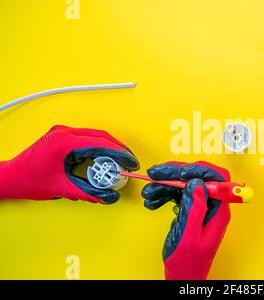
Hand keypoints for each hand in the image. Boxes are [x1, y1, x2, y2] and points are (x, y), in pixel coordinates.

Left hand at [0, 125, 138, 203]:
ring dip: (109, 147)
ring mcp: (62, 132)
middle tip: (130, 161)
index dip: (120, 153)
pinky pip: (86, 137)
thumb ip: (90, 193)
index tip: (131, 163)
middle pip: (100, 136)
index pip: (100, 143)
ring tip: (121, 160)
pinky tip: (105, 157)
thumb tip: (110, 197)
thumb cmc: (31, 182)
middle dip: (118, 148)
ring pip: (94, 135)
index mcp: (65, 142)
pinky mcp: (61, 135)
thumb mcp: (63, 189)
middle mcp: (64, 132)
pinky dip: (99, 146)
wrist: (11, 177)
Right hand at [142, 161, 230, 279]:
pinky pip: (179, 196)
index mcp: (218, 212)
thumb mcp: (189, 236)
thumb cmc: (188, 263)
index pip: (218, 180)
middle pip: (198, 179)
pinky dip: (164, 195)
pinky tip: (153, 201)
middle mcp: (212, 207)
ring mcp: (201, 208)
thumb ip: (195, 208)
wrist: (183, 276)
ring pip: (186, 186)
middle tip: (156, 174)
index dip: (201, 170)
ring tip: (149, 191)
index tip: (181, 171)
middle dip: (176, 174)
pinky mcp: (191, 211)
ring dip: (165, 185)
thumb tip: (197, 183)